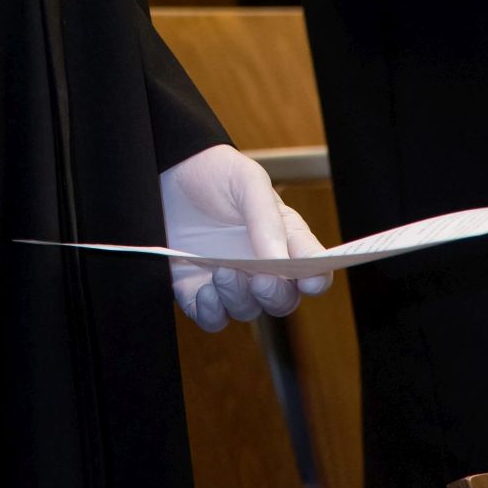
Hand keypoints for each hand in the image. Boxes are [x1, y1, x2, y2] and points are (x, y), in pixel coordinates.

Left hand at [161, 143, 329, 331]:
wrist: (169, 169)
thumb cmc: (216, 172)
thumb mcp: (247, 181)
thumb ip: (267, 219)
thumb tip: (281, 261)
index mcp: (284, 239)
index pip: (312, 269)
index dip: (317, 279)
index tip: (310, 280)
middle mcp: (261, 266)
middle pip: (282, 299)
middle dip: (275, 295)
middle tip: (262, 279)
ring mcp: (231, 281)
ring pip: (247, 309)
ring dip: (239, 299)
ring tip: (223, 272)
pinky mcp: (197, 290)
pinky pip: (211, 317)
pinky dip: (212, 313)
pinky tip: (206, 292)